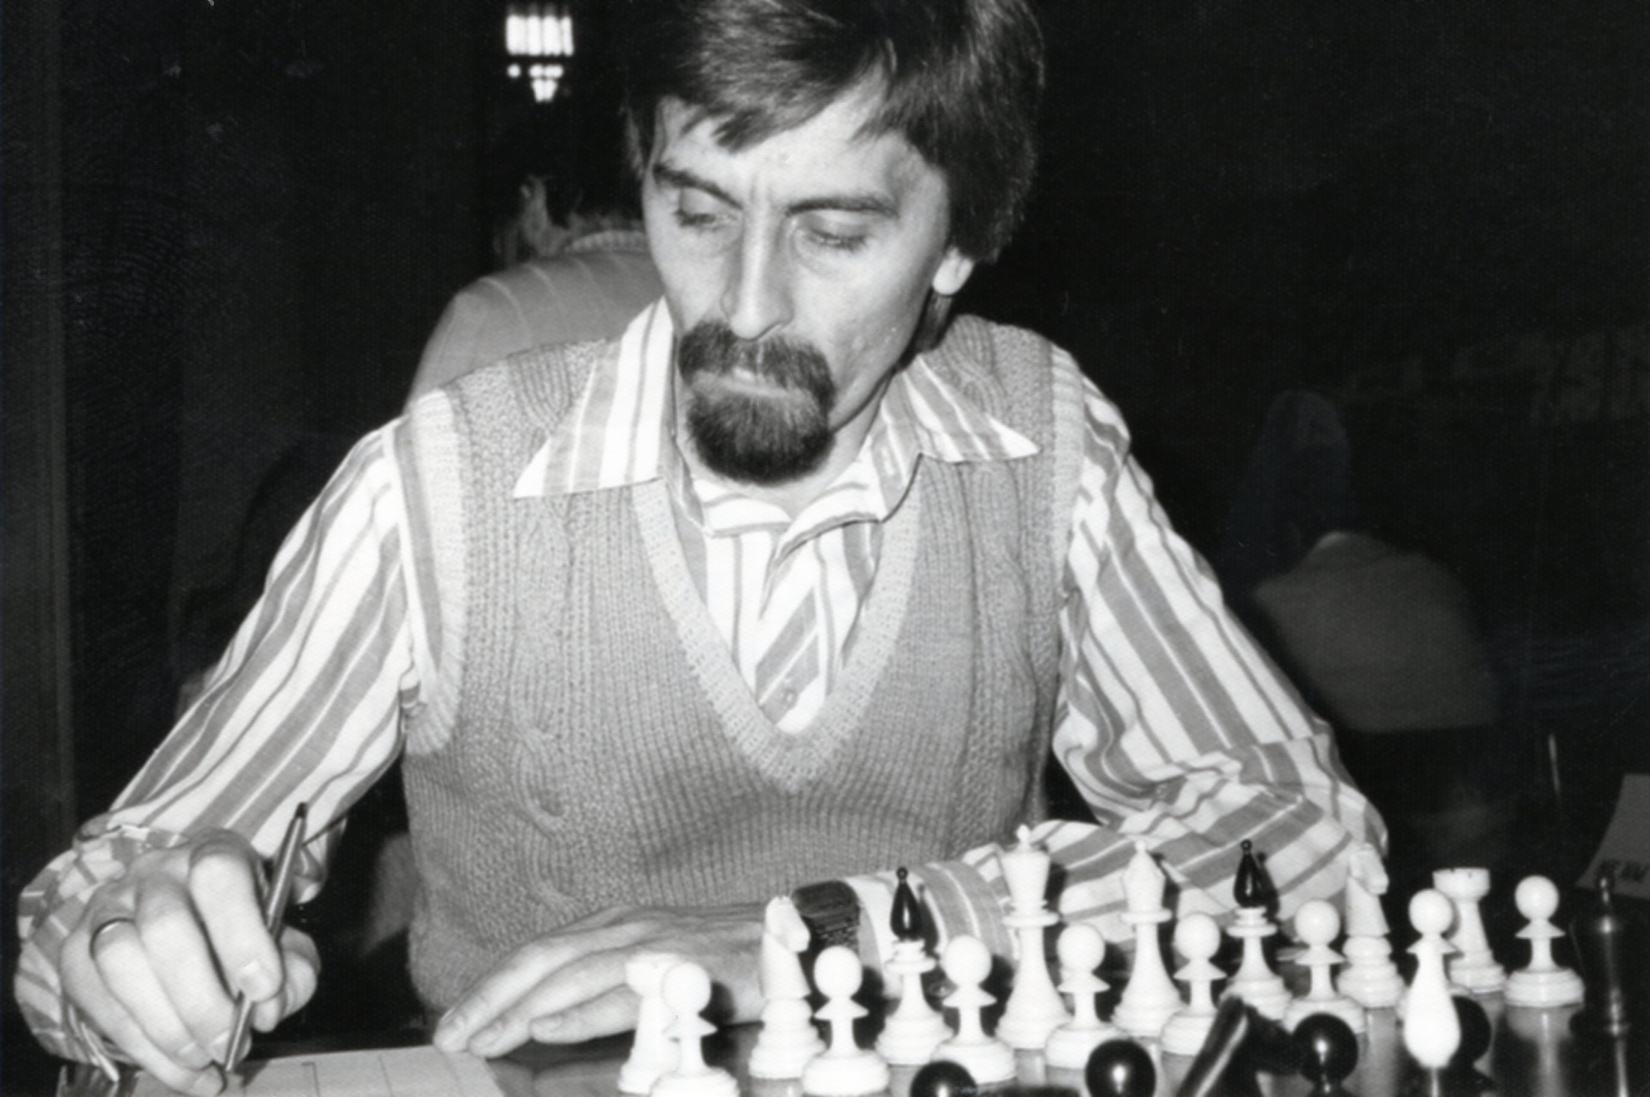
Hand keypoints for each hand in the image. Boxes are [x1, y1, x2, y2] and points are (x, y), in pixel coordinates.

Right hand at [57, 830, 319, 1096]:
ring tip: (205, 1060)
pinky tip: (183, 1072)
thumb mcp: (285, 946)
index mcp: (214, 854)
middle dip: (201, 997)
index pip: (219, 873)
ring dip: (165, 1025)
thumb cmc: (242, 938)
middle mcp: (155, 872)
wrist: (180, 934)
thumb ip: (294, 973)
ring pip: (119, 961)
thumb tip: (270, 1007)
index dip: (242, 932)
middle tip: (232, 1043)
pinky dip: (143, 1049)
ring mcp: (108, 908)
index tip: (264, 988)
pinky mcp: (76, 953)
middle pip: (164, 925)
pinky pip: (97, 1002)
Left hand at [432, 901, 765, 1056]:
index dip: (494, 986)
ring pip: (570, 974)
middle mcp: (627, 926)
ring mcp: (654, 945)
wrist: (794, 936)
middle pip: (542, 959)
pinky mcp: (682, 969)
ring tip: (485, 1041)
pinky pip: (622, 993)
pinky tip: (548, 1031)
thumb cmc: (723, 957)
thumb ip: (605, 983)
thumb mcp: (655, 957)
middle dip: (491, 997)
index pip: (539, 952)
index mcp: (616, 921)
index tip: (459, 1019)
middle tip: (452, 1035)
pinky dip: (581, 1013)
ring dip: (521, 1010)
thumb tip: (548, 1018)